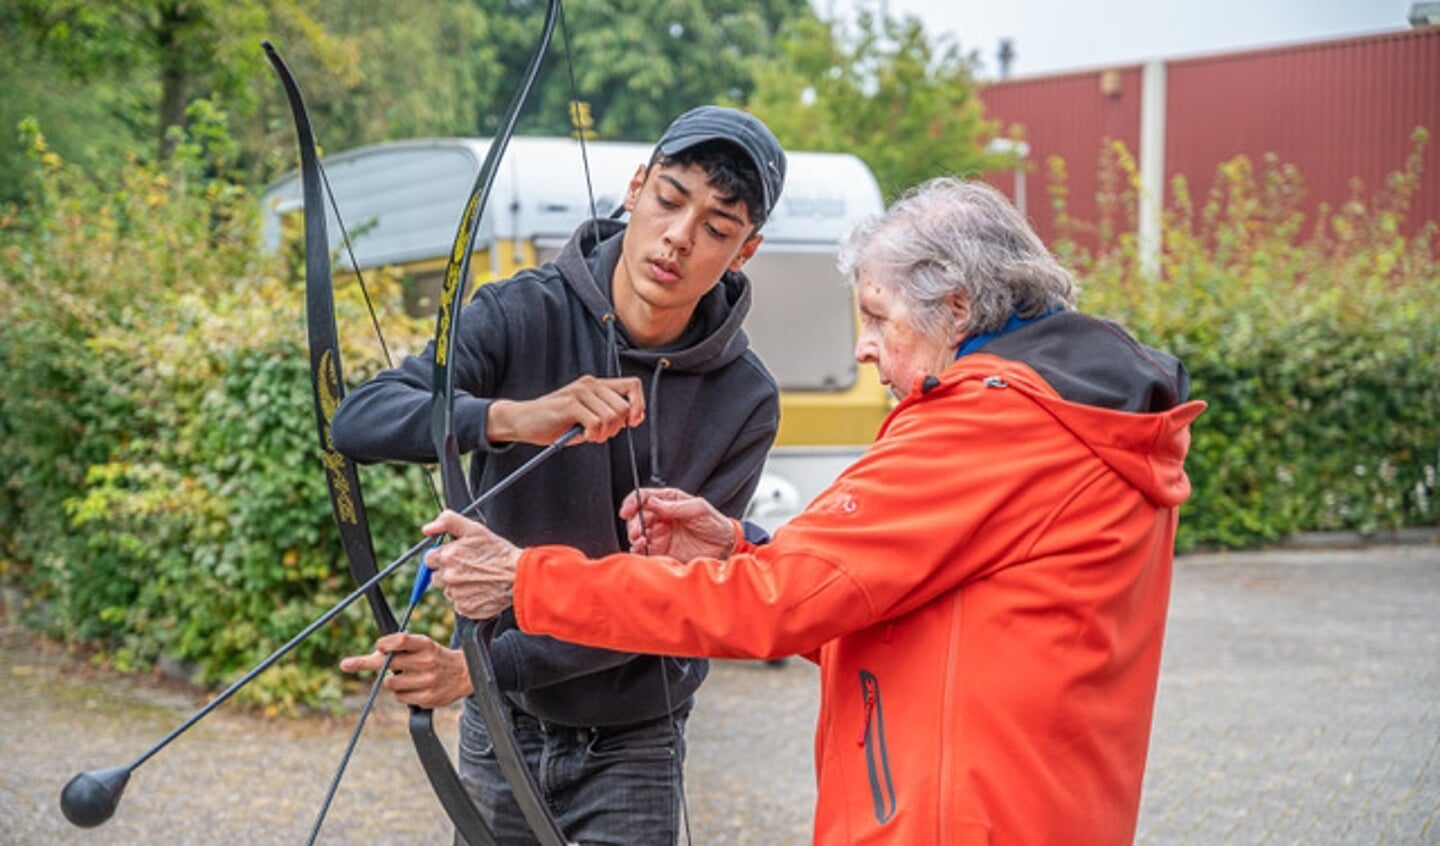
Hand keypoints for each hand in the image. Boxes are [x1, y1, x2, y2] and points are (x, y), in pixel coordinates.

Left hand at [339, 633, 472, 708]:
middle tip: (347, 664)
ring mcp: (427, 681)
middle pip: (388, 664)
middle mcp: (427, 662)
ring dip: (391, 681)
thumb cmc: (435, 657)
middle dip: (368, 663)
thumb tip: (372, 655)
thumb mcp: (423, 646)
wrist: (465, 674)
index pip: (400, 640)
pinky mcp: (427, 699)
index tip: (376, 646)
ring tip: (405, 677)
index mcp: (426, 645)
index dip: (384, 644)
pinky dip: (402, 693)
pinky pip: (400, 697)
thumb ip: (399, 648)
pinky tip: (414, 688)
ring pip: (390, 684)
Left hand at [423, 509, 521, 619]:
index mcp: (448, 556)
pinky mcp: (465, 608)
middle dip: (448, 572)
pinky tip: (480, 590)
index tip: (453, 557)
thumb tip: (427, 529)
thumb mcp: (475, 529)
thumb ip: (448, 522)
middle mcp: (449, 577)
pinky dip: (467, 598)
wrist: (518, 575)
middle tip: (467, 568)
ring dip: (457, 586)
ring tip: (476, 579)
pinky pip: (458, 604)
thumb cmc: (498, 552)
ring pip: (447, 591)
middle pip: (436, 577)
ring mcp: (456, 594)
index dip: (441, 557)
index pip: (429, 559)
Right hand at [487, 374, 644, 445]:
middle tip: (599, 434)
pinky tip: (580, 435)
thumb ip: (609, 413)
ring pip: (612, 417)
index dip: (638, 405)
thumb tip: (635, 418)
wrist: (523, 421)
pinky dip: (591, 435)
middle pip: (624, 407)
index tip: (632, 423)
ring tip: (589, 435)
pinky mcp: (569, 404)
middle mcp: (590, 384)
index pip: (633, 386)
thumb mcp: (587, 417)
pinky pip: (596, 424)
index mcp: (597, 385)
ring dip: (603, 433)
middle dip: (617, 428)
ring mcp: (580, 392)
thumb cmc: (556, 422)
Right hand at [621, 487, 733, 559]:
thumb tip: (653, 502)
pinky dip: (639, 550)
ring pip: (637, 534)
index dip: (632, 502)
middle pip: (637, 517)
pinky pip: (644, 550)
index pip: (644, 498)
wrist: (725, 546)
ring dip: (635, 537)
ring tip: (641, 539)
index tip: (627, 510)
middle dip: (633, 523)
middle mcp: (661, 517)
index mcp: (669, 501)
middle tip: (637, 530)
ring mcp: (660, 535)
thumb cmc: (715, 523)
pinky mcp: (662, 551)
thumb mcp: (698, 508)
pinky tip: (643, 548)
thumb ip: (675, 506)